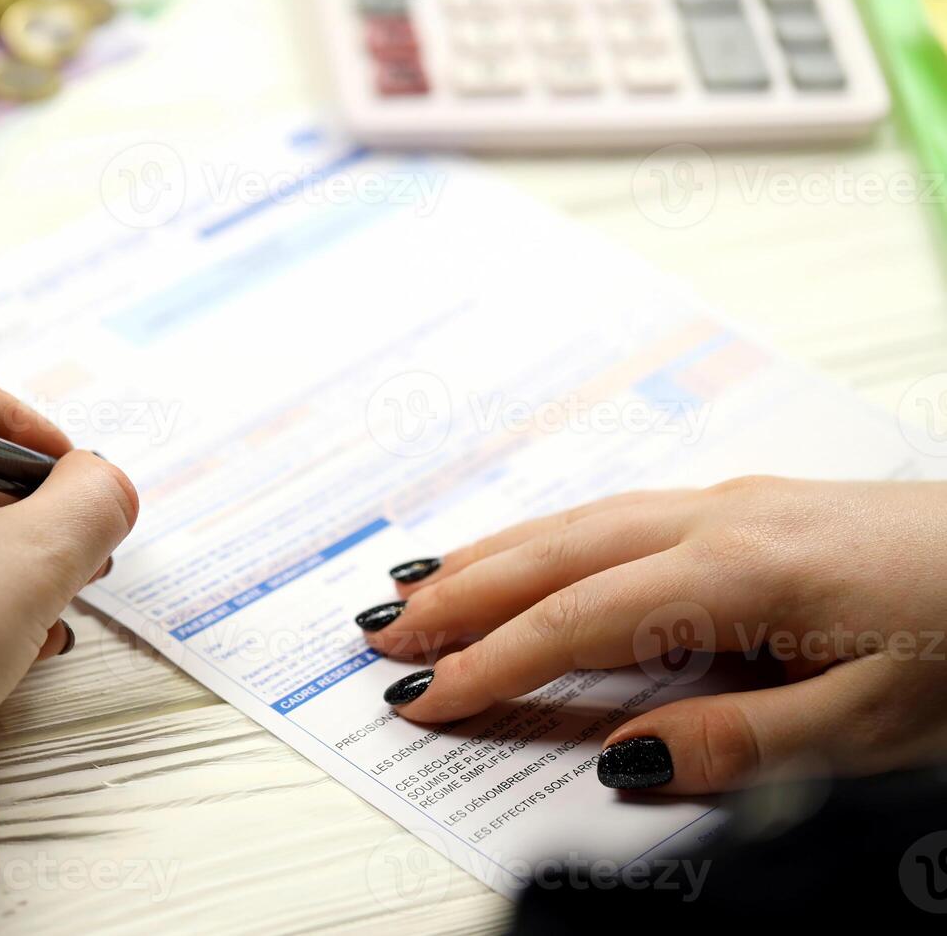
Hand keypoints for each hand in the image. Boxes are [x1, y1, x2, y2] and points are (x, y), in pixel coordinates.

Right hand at [360, 477, 946, 792]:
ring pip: (577, 520)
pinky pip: (616, 511)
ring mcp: (732, 502)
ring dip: (490, 553)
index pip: (577, 621)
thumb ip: (746, 741)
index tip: (427, 697)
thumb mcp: (876, 723)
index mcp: (740, 571)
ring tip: (419, 582)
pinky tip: (530, 547)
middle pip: (554, 553)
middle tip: (382, 633)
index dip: (491, 663)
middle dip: (460, 595)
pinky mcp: (751, 504)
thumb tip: (630, 757)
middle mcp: (720, 519)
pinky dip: (548, 532)